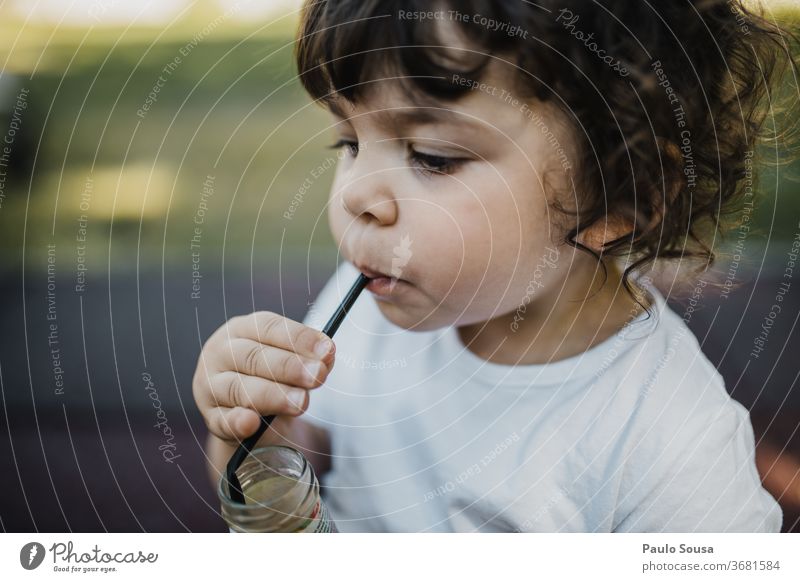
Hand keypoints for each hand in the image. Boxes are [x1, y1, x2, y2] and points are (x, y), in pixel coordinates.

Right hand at [193, 311, 334, 444]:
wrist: (243, 409)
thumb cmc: (269, 374)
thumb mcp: (288, 359)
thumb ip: (309, 357)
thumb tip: (327, 355)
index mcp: (242, 329)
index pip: (269, 327)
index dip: (299, 338)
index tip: (327, 350)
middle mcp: (221, 352)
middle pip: (254, 357)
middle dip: (290, 366)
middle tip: (318, 376)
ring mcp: (210, 385)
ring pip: (239, 388)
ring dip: (273, 395)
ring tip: (301, 402)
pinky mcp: (210, 417)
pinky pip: (222, 420)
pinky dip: (236, 422)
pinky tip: (251, 423)